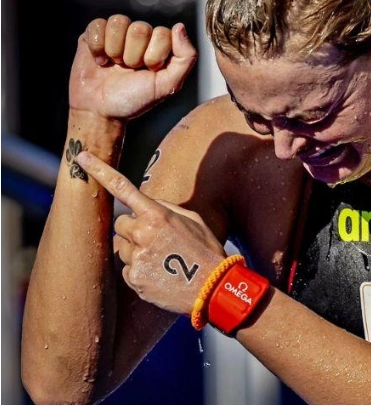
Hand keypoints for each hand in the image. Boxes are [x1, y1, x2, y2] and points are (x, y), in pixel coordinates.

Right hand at [69, 15, 196, 119]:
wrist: (101, 111)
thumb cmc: (135, 99)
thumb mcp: (167, 85)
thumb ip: (186, 57)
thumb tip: (180, 26)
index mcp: (160, 45)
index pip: (163, 33)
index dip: (154, 56)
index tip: (148, 71)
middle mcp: (140, 36)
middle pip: (140, 28)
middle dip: (133, 56)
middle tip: (129, 70)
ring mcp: (116, 34)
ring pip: (119, 22)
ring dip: (115, 50)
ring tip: (114, 65)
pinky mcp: (93, 34)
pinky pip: (97, 25)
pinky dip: (97, 47)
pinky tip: (100, 61)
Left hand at [75, 151, 225, 313]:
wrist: (212, 288)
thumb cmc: (206, 250)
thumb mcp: (193, 221)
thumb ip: (166, 208)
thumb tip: (145, 202)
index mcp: (157, 214)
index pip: (123, 187)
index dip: (100, 171)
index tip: (82, 157)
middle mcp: (142, 233)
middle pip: (121, 223)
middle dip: (134, 229)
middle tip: (158, 240)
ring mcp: (136, 257)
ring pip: (122, 247)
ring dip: (136, 250)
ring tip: (163, 260)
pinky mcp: (134, 278)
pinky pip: (126, 269)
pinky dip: (139, 270)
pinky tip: (160, 274)